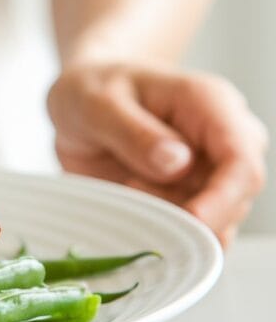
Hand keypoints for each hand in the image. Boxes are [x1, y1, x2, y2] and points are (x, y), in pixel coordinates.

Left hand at [47, 61, 267, 245]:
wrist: (80, 100)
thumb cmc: (90, 90)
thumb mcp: (96, 104)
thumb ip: (134, 132)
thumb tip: (178, 164)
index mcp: (209, 103)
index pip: (241, 158)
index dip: (223, 196)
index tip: (190, 218)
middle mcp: (220, 138)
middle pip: (237, 196)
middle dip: (189, 212)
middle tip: (130, 189)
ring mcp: (210, 169)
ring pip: (218, 219)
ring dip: (172, 221)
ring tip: (125, 187)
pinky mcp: (191, 195)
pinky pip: (195, 229)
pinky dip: (167, 232)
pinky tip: (133, 210)